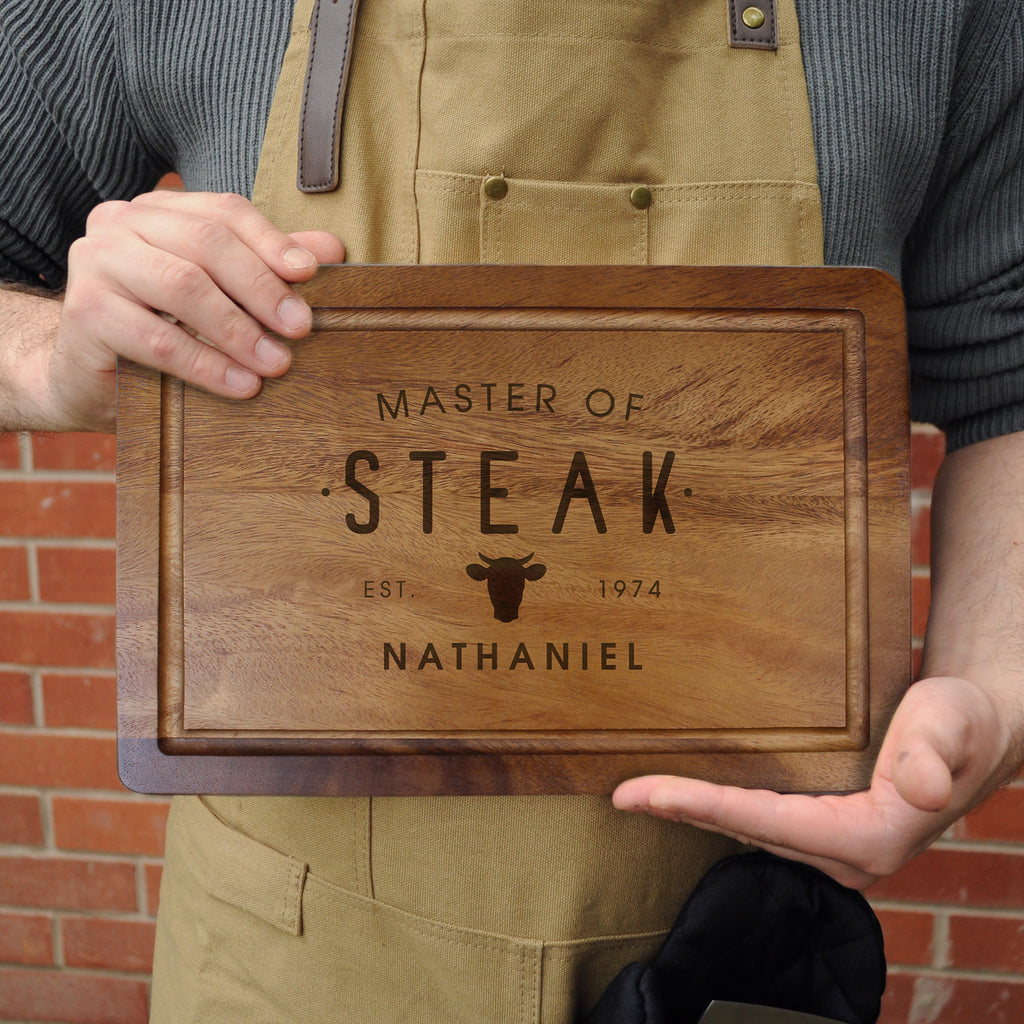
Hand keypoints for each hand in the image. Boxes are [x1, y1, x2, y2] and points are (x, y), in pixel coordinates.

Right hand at [49, 190, 344, 429]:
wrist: (88, 379)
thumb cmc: (161, 332)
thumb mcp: (219, 296)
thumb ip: (267, 267)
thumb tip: (332, 249)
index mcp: (158, 211)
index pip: (224, 212)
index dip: (271, 241)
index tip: (310, 273)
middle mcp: (121, 222)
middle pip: (206, 242)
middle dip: (262, 287)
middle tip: (301, 328)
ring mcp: (96, 262)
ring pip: (183, 285)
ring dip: (239, 329)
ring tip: (276, 363)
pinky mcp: (85, 311)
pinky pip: (157, 339)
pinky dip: (206, 364)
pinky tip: (241, 385)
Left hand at [613, 675, 1016, 888]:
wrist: (976, 731)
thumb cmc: (963, 721)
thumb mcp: (951, 724)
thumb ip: (932, 754)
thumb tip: (920, 788)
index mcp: (870, 837)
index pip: (767, 823)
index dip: (704, 807)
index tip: (647, 794)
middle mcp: (846, 855)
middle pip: (746, 831)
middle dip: (682, 812)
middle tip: (621, 794)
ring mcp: (834, 846)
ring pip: (749, 830)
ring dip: (694, 812)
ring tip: (638, 794)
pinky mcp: (826, 829)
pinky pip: (761, 822)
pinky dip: (718, 808)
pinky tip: (686, 795)